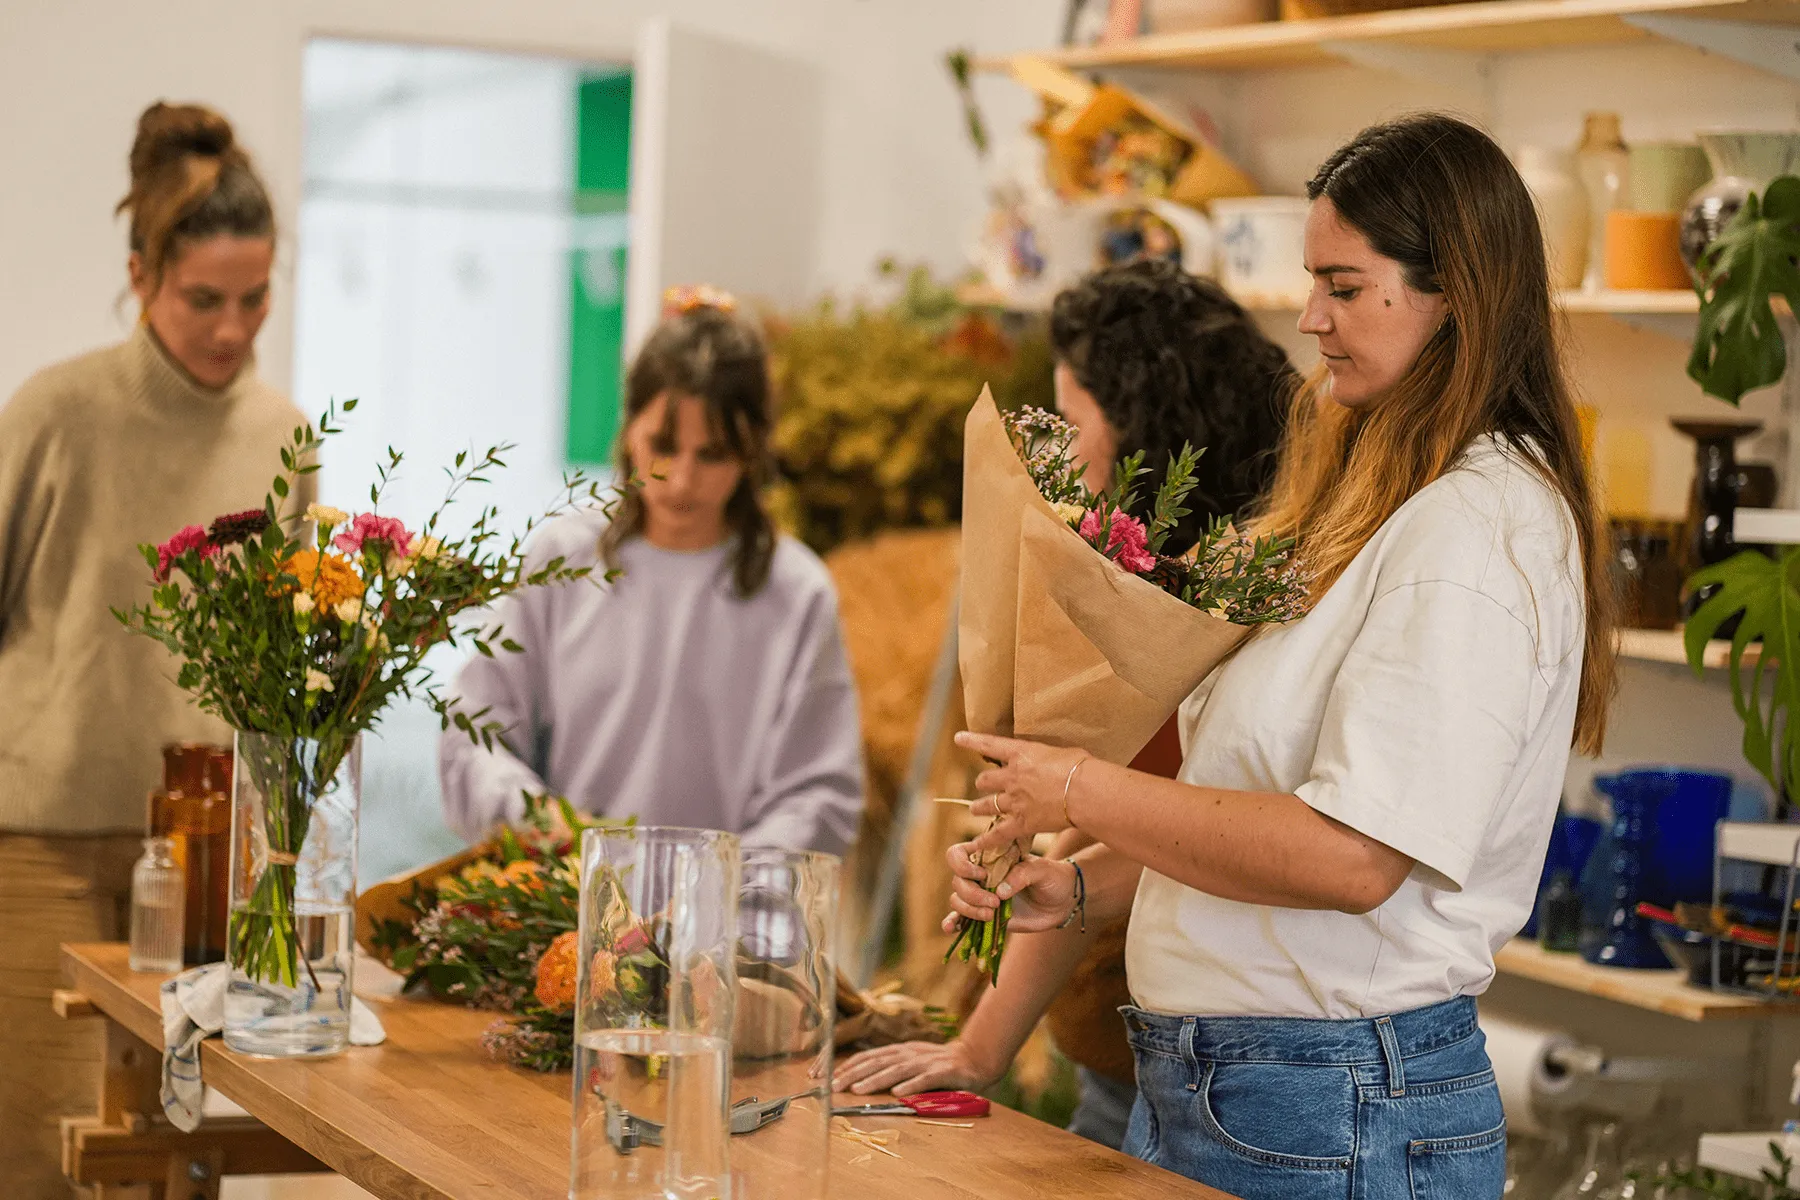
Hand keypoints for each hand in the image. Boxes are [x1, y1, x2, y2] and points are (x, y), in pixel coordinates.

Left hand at [831, 1038, 1001, 1096]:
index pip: (867, 1056)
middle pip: (877, 1062)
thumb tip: (858, 1078)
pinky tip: (898, 1093)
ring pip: (897, 1070)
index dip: (846, 1065)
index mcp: (899, 1050)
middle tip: (834, 1086)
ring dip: (876, 1080)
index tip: (826, 1077)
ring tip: (858, 1090)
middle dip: (854, 1073)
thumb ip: (890, 1068)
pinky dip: (911, 1085)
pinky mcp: (944, 1072)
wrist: (974, 1059)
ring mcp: (926, 1061)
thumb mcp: (911, 1061)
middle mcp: (909, 1053)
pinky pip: (925, 1079)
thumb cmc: (938, 1064)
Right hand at [942, 840, 1076, 933]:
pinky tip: (950, 929)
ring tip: (992, 915)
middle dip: (973, 894)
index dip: (963, 865)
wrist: (1063, 901)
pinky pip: (962, 918)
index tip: (983, 876)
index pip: (958, 854)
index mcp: (990, 857)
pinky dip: (953, 923)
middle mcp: (981, 875)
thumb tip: (1000, 892)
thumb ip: (1022, 875)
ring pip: (957, 900)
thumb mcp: (1042, 871)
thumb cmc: (1053, 878)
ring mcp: (981, 896)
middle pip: (957, 881)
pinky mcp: (985, 915)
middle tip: (996, 902)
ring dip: (970, 910)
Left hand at [954, 731, 1085, 854]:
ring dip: (979, 807)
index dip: (972, 741)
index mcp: (1021, 754)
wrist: (1084, 792)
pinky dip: (986, 840)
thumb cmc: (1081, 767)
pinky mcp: (1021, 823)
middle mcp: (1011, 777)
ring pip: (985, 805)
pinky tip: (977, 844)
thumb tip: (1053, 760)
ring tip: (975, 809)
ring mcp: (1014, 801)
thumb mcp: (1062, 752)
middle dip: (983, 783)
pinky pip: (997, 833)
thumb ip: (1049, 756)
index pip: (990, 744)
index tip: (959, 739)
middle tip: (984, 785)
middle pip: (984, 780)